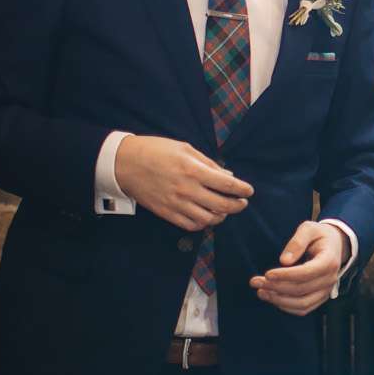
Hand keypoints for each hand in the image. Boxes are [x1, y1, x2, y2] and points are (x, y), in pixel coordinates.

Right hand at [113, 135, 251, 230]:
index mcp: (193, 170)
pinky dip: (203, 223)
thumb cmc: (156, 151)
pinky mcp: (166, 213)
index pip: (227, 184)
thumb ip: (208, 163)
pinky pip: (190, 225)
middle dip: (237, 206)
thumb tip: (227, 175)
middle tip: (242, 203)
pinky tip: (206, 216)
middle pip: (222, 205)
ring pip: (208, 219)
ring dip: (221, 216)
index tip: (249, 191)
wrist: (124, 163)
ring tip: (224, 210)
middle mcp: (187, 190)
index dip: (242, 189)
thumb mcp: (184, 149)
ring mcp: (176, 204)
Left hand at [249, 221, 345, 314]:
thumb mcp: (309, 228)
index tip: (267, 273)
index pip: (306, 272)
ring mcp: (326, 290)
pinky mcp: (320, 297)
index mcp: (329, 261)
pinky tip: (272, 297)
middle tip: (255, 281)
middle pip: (301, 289)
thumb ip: (297, 242)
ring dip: (279, 300)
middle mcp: (330, 279)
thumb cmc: (319, 236)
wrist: (335, 246)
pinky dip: (286, 307)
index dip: (286, 275)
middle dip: (275, 287)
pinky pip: (303, 309)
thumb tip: (284, 261)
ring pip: (302, 304)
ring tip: (260, 291)